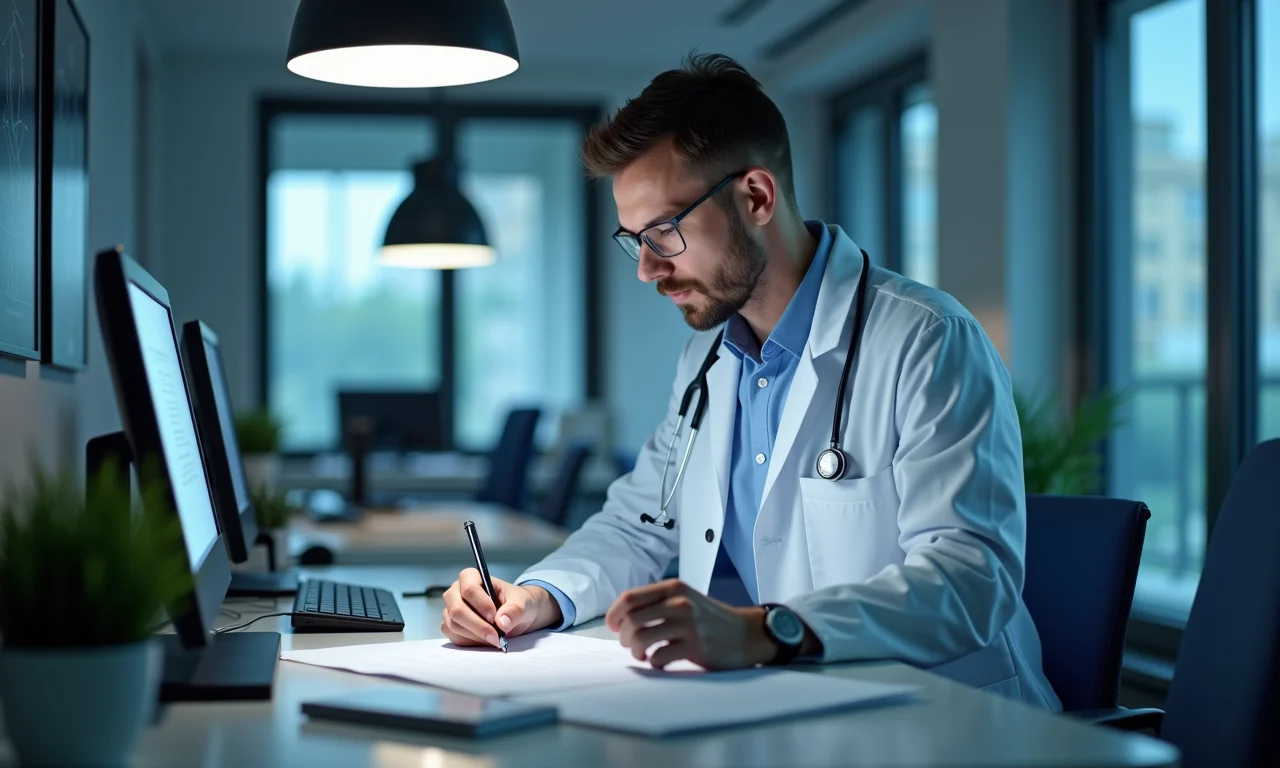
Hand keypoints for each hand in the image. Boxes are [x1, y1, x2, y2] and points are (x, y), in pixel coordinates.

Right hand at [440, 569, 561, 648]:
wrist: (515, 616)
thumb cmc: (516, 603)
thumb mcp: (522, 602)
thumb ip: (515, 610)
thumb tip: (502, 623)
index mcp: (471, 577)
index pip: (469, 589)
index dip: (481, 604)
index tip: (495, 617)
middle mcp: (455, 592)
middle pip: (457, 610)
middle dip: (478, 626)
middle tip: (497, 637)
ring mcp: (451, 610)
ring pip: (454, 625)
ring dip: (476, 636)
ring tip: (495, 638)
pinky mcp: (451, 627)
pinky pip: (455, 637)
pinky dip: (471, 642)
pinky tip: (486, 640)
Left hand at [605, 579, 774, 669]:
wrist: (746, 634)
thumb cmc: (710, 619)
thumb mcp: (685, 599)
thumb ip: (657, 602)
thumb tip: (620, 618)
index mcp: (674, 588)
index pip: (630, 597)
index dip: (614, 614)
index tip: (612, 626)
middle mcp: (680, 603)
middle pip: (632, 619)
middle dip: (622, 636)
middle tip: (628, 644)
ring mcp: (688, 625)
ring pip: (641, 638)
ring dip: (635, 651)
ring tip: (643, 655)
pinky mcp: (695, 647)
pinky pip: (658, 658)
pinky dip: (654, 663)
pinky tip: (661, 662)